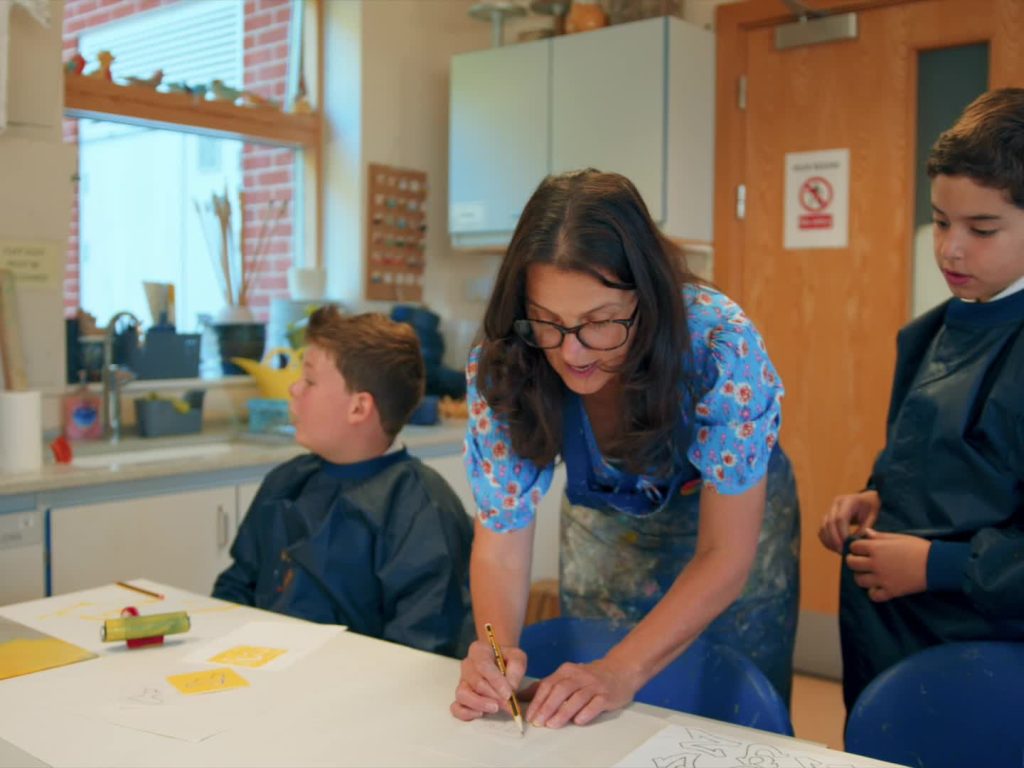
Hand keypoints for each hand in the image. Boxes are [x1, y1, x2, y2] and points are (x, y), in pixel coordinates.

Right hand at [450, 638, 526, 721]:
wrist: (499, 664)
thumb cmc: (506, 660)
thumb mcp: (517, 657)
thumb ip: (516, 669)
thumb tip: (511, 688)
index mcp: (479, 651)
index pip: (483, 665)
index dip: (495, 681)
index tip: (508, 694)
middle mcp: (467, 665)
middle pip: (476, 682)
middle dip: (493, 695)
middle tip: (508, 704)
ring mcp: (462, 682)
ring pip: (463, 694)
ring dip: (480, 704)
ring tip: (495, 708)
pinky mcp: (461, 698)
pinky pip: (456, 708)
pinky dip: (466, 713)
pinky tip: (481, 714)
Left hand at [522, 656, 640, 728]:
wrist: (620, 670)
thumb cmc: (588, 677)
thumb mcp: (567, 677)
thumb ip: (547, 686)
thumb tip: (522, 696)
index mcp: (566, 671)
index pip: (548, 684)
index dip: (538, 700)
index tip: (529, 716)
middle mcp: (580, 676)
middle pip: (561, 690)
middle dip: (547, 706)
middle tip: (538, 722)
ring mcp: (594, 685)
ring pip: (577, 698)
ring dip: (563, 712)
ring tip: (553, 725)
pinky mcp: (607, 695)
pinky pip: (596, 704)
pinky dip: (586, 712)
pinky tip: (578, 721)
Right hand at [819, 490, 880, 552]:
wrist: (866, 499)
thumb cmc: (870, 508)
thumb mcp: (871, 517)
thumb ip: (864, 529)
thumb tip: (854, 543)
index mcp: (848, 501)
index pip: (840, 518)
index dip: (842, 533)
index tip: (848, 545)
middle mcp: (836, 504)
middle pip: (829, 523)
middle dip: (834, 539)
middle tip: (841, 551)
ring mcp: (830, 510)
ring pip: (823, 526)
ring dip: (829, 540)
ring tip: (838, 550)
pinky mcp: (827, 517)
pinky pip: (822, 529)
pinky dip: (826, 539)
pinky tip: (833, 547)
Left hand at [845, 528, 930, 601]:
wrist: (936, 564)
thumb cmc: (919, 547)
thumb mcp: (898, 538)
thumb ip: (880, 536)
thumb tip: (866, 532)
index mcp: (876, 547)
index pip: (854, 547)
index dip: (856, 547)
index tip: (861, 549)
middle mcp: (875, 563)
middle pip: (852, 564)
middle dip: (853, 561)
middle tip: (860, 562)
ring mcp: (882, 579)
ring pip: (859, 580)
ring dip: (861, 577)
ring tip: (868, 575)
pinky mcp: (891, 591)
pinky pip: (873, 596)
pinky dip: (873, 593)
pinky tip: (878, 588)